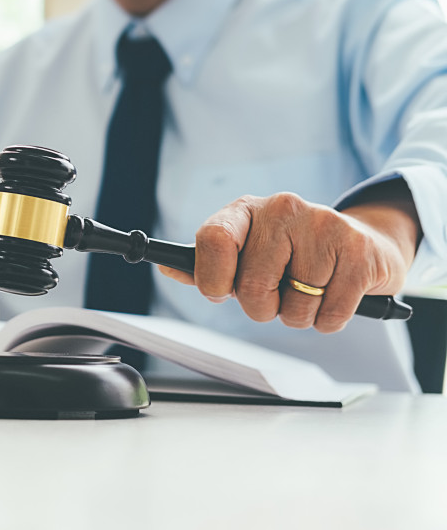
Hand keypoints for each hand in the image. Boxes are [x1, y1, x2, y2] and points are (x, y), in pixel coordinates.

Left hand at [159, 188, 420, 332]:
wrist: (363, 244)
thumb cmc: (291, 256)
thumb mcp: (245, 254)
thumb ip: (206, 264)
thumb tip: (167, 266)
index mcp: (246, 210)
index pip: (212, 240)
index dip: (212, 279)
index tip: (221, 292)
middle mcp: (282, 209)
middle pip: (251, 287)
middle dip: (262, 307)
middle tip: (278, 292)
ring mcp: (323, 225)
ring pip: (293, 307)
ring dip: (299, 315)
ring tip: (311, 289)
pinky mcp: (358, 251)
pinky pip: (329, 315)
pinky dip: (328, 319)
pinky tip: (334, 293)